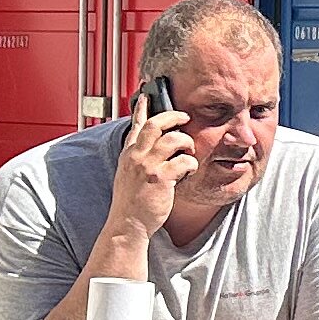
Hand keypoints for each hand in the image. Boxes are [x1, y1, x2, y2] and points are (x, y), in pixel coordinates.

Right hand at [108, 107, 195, 238]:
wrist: (127, 225)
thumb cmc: (132, 202)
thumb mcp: (128, 174)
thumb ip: (137, 158)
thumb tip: (151, 146)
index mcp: (128, 154)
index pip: (135, 125)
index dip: (141, 108)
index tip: (146, 95)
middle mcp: (136, 156)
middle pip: (156, 124)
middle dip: (174, 116)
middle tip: (186, 117)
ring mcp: (147, 166)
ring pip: (173, 139)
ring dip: (187, 142)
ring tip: (189, 152)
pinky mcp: (160, 178)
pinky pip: (184, 161)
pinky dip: (191, 164)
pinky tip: (189, 171)